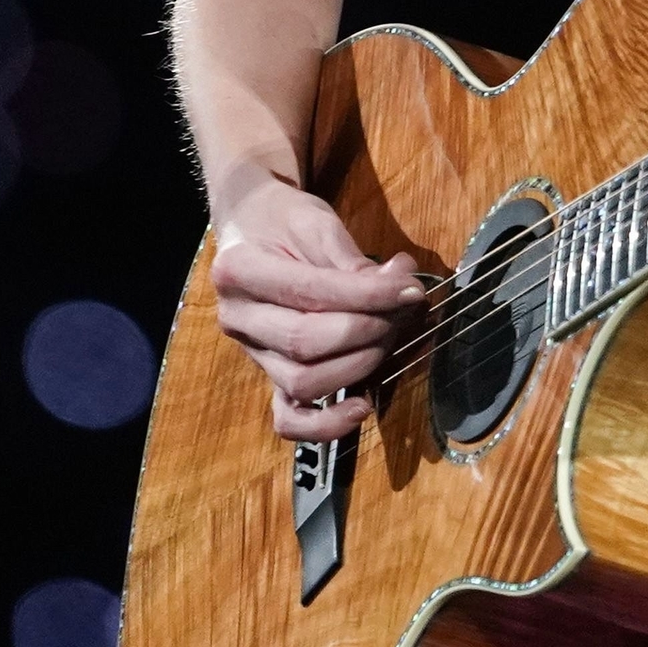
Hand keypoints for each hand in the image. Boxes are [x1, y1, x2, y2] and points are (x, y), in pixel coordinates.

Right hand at [208, 174, 425, 442]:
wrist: (252, 226)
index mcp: (238, 270)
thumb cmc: (284, 222)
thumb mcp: (317, 224)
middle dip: (367, 330)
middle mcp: (236, 317)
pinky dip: (324, 424)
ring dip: (358, 365)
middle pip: (306, 343)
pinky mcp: (267, 374)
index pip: (311, 294)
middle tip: (401, 309)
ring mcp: (250, 352)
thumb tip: (401, 287)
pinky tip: (361, 407)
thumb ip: (353, 262)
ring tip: (387, 337)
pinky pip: (288, 418)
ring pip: (302, 381)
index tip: (410, 289)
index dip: (368, 296)